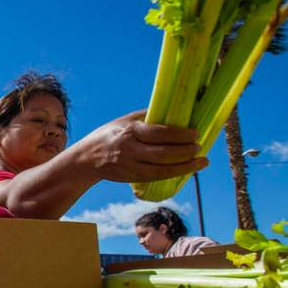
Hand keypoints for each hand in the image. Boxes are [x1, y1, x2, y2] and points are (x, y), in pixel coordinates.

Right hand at [73, 111, 207, 182]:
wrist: (86, 159)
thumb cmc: (109, 135)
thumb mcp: (124, 120)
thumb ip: (147, 117)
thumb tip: (175, 110)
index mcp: (128, 131)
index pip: (158, 133)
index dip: (179, 135)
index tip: (194, 133)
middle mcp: (129, 150)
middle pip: (162, 153)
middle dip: (185, 151)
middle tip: (199, 147)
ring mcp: (130, 166)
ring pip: (162, 169)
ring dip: (185, 167)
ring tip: (201, 162)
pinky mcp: (132, 178)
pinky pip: (157, 177)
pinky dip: (174, 174)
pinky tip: (187, 170)